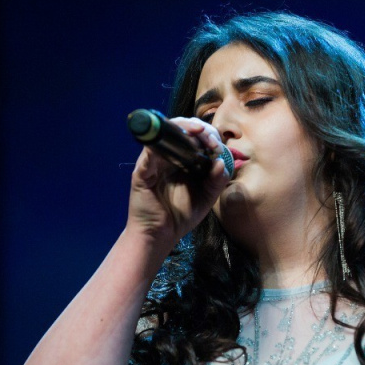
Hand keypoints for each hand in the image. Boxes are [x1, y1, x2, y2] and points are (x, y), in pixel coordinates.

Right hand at [126, 116, 229, 248]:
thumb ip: (217, 180)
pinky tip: (176, 146)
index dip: (208, 135)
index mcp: (184, 160)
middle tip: (211, 140)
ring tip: (198, 133)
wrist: (160, 235)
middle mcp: (168, 157)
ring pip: (165, 134)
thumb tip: (222, 161)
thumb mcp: (207, 197)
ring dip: (182, 129)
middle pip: (180, 129)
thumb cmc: (181, 215)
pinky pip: (148, 152)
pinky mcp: (142, 171)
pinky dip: (161, 144)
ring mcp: (154, 162)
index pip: (195, 137)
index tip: (219, 146)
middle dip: (198, 129)